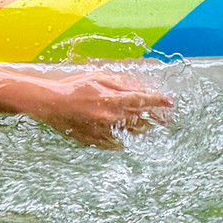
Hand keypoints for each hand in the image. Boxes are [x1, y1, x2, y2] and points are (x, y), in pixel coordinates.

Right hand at [37, 71, 172, 148]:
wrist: (51, 104)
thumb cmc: (75, 87)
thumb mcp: (99, 78)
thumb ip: (120, 85)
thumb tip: (138, 89)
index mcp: (112, 100)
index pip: (142, 101)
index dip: (158, 101)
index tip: (170, 102)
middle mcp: (110, 118)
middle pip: (141, 121)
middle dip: (155, 118)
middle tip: (166, 118)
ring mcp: (102, 131)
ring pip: (131, 134)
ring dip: (142, 130)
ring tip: (150, 126)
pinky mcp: (94, 140)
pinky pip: (115, 144)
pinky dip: (124, 139)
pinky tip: (127, 136)